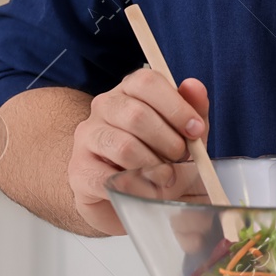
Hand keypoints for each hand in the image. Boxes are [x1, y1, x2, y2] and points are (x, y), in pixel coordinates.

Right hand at [67, 68, 209, 234]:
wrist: (130, 194)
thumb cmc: (160, 155)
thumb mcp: (184, 132)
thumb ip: (193, 108)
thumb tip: (193, 85)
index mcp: (130, 89)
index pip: (147, 81)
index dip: (176, 106)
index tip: (196, 130)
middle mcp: (104, 106)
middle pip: (137, 115)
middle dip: (169, 142)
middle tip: (182, 159)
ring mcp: (87, 136)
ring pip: (124, 147)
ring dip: (154, 167)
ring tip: (166, 177)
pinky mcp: (79, 170)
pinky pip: (110, 178)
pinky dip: (138, 188)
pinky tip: (146, 190)